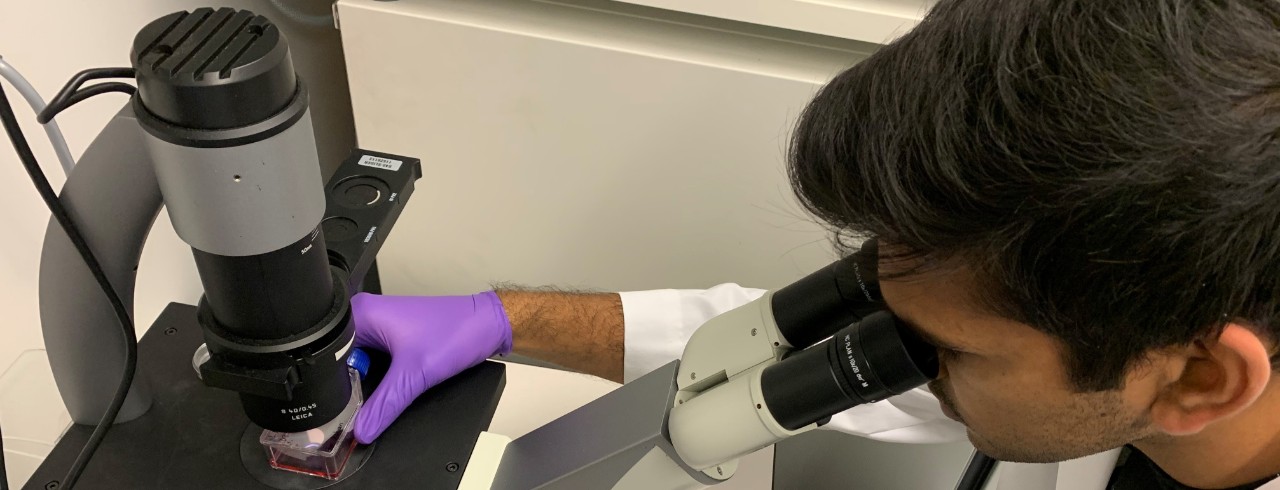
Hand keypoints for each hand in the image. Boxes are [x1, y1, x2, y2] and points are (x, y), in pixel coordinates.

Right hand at [349, 291, 512, 443]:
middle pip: (343, 361)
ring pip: (360, 363)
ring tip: (387, 387)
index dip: (335, 384)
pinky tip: (392, 382)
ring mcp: (380, 325)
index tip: (342, 408)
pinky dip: (381, 376)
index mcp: (361, 314)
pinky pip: (375, 361)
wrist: (487, 325)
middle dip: (352, 384)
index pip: (330, 355)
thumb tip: (362, 429)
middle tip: (364, 403)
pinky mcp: (393, 336)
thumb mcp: (414, 375)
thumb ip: (384, 406)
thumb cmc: (456, 332)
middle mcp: (366, 315)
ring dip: (369, 380)